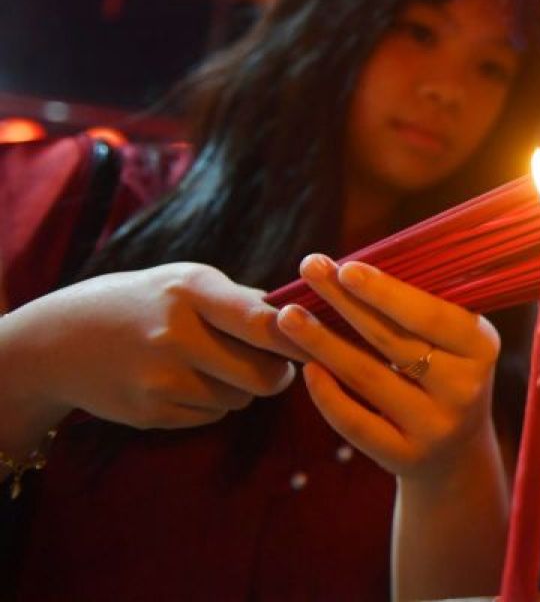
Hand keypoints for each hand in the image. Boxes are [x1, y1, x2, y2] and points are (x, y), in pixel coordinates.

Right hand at [2, 263, 299, 431]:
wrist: (62, 340)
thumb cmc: (147, 303)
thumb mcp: (187, 282)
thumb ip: (243, 301)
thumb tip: (305, 321)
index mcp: (191, 290)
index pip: (262, 321)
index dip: (298, 338)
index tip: (318, 343)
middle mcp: (175, 334)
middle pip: (264, 374)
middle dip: (279, 374)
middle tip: (276, 365)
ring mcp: (160, 377)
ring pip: (240, 399)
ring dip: (241, 388)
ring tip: (212, 365)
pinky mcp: (150, 412)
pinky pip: (211, 415)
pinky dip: (211, 403)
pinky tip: (182, 381)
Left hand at [276, 255, 499, 479]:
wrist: (457, 451)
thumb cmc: (445, 371)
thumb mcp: (453, 340)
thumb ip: (420, 306)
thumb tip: (357, 265)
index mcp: (481, 347)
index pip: (429, 316)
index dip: (385, 292)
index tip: (346, 267)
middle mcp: (464, 389)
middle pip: (392, 341)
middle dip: (345, 303)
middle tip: (308, 270)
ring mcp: (436, 426)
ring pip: (368, 378)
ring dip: (322, 343)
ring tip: (288, 316)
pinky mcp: (406, 457)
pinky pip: (357, 423)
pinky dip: (328, 394)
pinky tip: (307, 368)